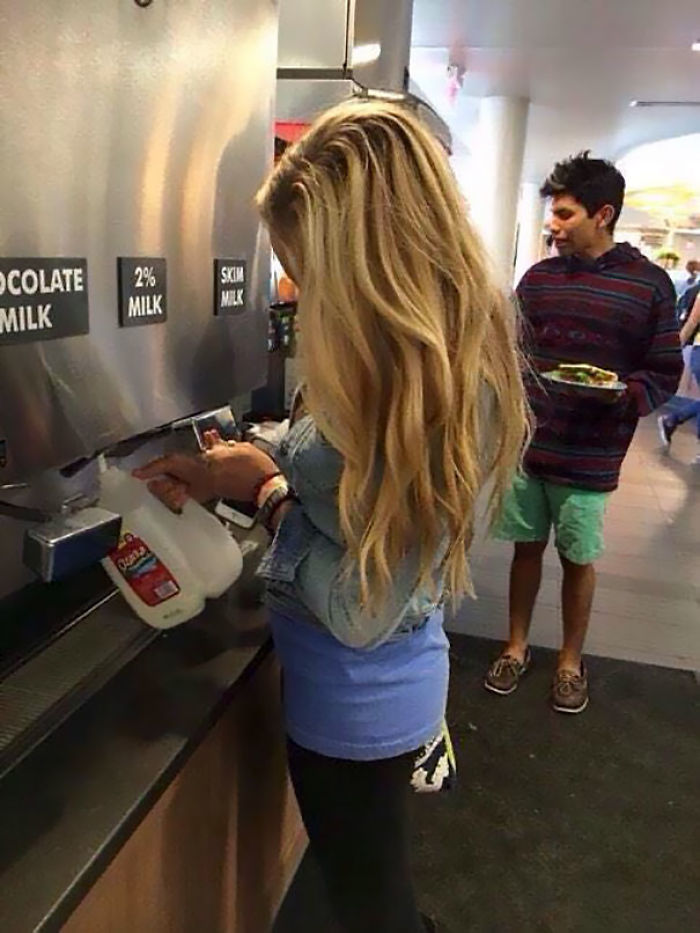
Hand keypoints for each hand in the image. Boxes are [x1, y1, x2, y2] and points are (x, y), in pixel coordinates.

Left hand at [134, 431, 279, 510]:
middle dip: (158, 478)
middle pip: (170, 481)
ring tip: (165, 475)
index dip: (153, 467)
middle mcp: (200, 481)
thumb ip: (220, 446)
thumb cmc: (253, 467)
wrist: (267, 489)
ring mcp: (207, 489)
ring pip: (181, 483)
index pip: (170, 464)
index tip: (136, 473)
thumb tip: (211, 441)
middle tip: (147, 477)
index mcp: (201, 467)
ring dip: (172, 478)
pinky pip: (195, 485)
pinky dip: (191, 476)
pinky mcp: (215, 493)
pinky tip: (197, 467)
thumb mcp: (235, 450)